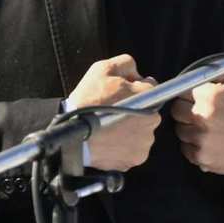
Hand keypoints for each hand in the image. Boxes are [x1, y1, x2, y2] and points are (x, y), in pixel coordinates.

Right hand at [68, 54, 160, 171]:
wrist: (71, 135)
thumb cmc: (87, 101)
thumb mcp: (104, 69)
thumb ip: (127, 64)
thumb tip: (138, 73)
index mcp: (149, 96)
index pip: (150, 87)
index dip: (134, 88)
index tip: (121, 93)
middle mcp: (153, 120)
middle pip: (147, 110)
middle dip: (134, 109)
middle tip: (112, 111)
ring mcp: (145, 142)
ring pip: (141, 131)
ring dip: (130, 129)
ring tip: (109, 127)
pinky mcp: (135, 158)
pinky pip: (133, 149)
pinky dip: (124, 146)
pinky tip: (109, 140)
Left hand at [169, 72, 223, 175]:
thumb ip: (219, 72)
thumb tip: (199, 70)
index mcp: (210, 96)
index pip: (181, 91)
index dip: (189, 94)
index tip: (195, 98)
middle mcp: (202, 117)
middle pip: (176, 110)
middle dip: (186, 109)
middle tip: (201, 112)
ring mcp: (200, 139)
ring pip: (179, 130)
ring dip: (190, 128)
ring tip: (209, 128)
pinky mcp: (201, 157)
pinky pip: (185, 148)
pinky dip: (194, 145)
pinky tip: (210, 141)